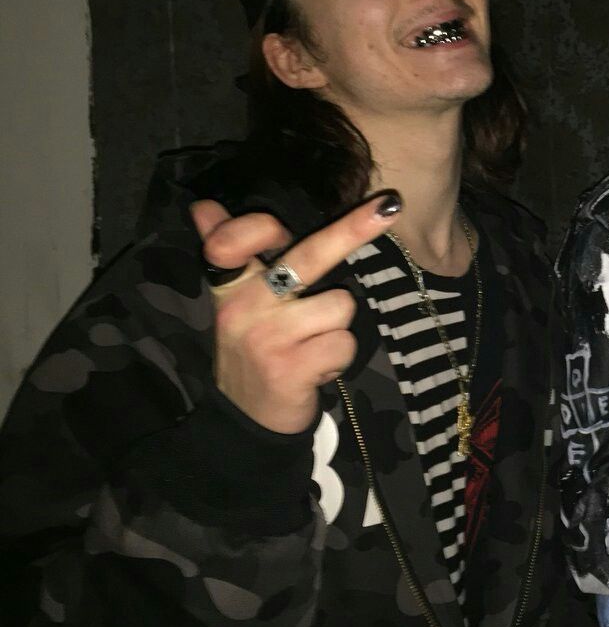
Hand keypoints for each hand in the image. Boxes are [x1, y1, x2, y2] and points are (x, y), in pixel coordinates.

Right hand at [190, 192, 402, 433]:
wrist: (247, 420)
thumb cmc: (256, 350)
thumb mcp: (236, 302)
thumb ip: (228, 252)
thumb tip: (202, 205)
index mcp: (230, 286)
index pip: (235, 241)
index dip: (255, 228)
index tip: (277, 223)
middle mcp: (243, 308)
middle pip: (306, 257)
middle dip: (352, 228)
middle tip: (388, 206)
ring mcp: (267, 338)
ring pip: (340, 305)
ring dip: (337, 326)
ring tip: (313, 344)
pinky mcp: (290, 369)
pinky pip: (344, 343)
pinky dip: (339, 357)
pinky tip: (316, 368)